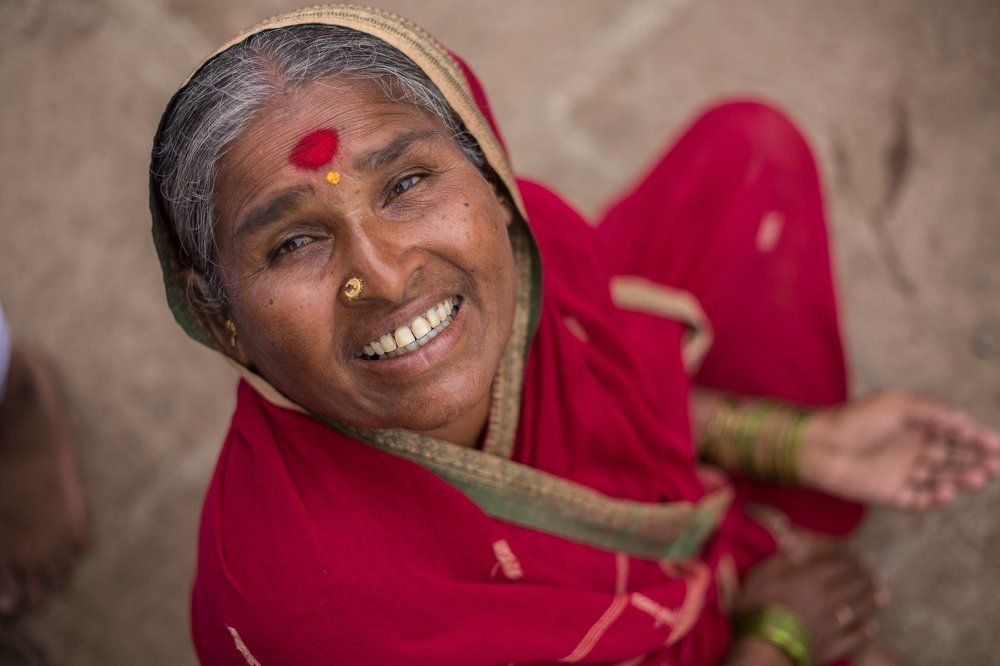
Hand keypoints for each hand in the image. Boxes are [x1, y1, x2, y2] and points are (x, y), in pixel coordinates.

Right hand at [737, 542, 884, 663]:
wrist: (765, 647)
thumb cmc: (757, 609)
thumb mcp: (759, 576)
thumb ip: (778, 560)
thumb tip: (791, 545)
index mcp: (810, 580)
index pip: (839, 566)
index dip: (852, 561)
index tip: (862, 557)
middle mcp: (828, 599)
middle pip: (854, 586)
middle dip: (866, 578)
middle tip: (875, 573)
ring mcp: (833, 624)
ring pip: (860, 610)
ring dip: (872, 601)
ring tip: (882, 595)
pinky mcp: (833, 646)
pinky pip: (856, 638)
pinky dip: (866, 632)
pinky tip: (872, 628)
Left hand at [799, 391, 999, 508]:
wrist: (819, 445)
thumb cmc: (855, 420)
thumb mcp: (896, 405)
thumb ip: (931, 411)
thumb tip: (965, 421)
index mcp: (916, 426)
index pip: (955, 434)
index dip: (977, 440)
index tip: (997, 445)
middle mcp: (912, 449)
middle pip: (953, 458)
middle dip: (976, 461)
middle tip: (995, 466)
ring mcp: (902, 472)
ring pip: (941, 479)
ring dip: (961, 480)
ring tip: (977, 478)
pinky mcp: (890, 492)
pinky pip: (919, 499)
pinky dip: (934, 498)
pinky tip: (945, 493)